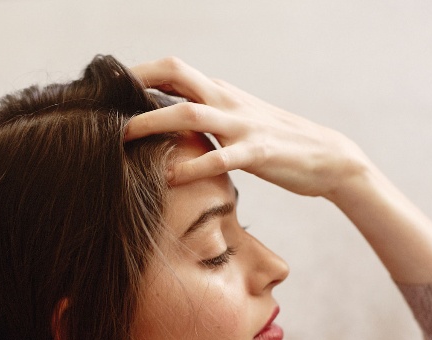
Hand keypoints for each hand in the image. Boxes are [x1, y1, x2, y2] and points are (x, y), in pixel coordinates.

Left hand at [125, 57, 373, 199]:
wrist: (326, 156)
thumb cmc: (276, 142)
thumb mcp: (237, 121)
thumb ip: (207, 117)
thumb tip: (171, 119)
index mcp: (222, 92)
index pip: (174, 70)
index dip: (138, 72)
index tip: (107, 87)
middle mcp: (228, 101)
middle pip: (177, 75)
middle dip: (138, 83)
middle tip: (104, 103)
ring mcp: (243, 125)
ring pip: (190, 113)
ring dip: (153, 122)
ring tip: (122, 137)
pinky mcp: (258, 153)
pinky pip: (220, 157)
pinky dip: (192, 166)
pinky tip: (169, 177)